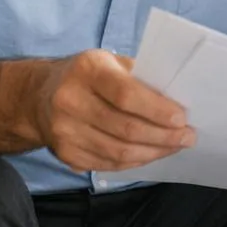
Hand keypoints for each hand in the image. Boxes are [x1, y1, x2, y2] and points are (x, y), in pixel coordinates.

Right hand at [34, 49, 194, 172]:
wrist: (38, 97)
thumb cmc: (87, 76)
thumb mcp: (109, 62)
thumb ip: (140, 76)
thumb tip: (178, 99)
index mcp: (86, 70)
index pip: (126, 95)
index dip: (157, 110)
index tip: (182, 118)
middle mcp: (70, 101)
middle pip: (126, 128)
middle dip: (164, 136)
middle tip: (188, 137)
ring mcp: (64, 132)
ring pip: (119, 152)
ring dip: (154, 152)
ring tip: (175, 147)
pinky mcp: (65, 155)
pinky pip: (109, 164)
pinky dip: (136, 161)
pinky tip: (152, 154)